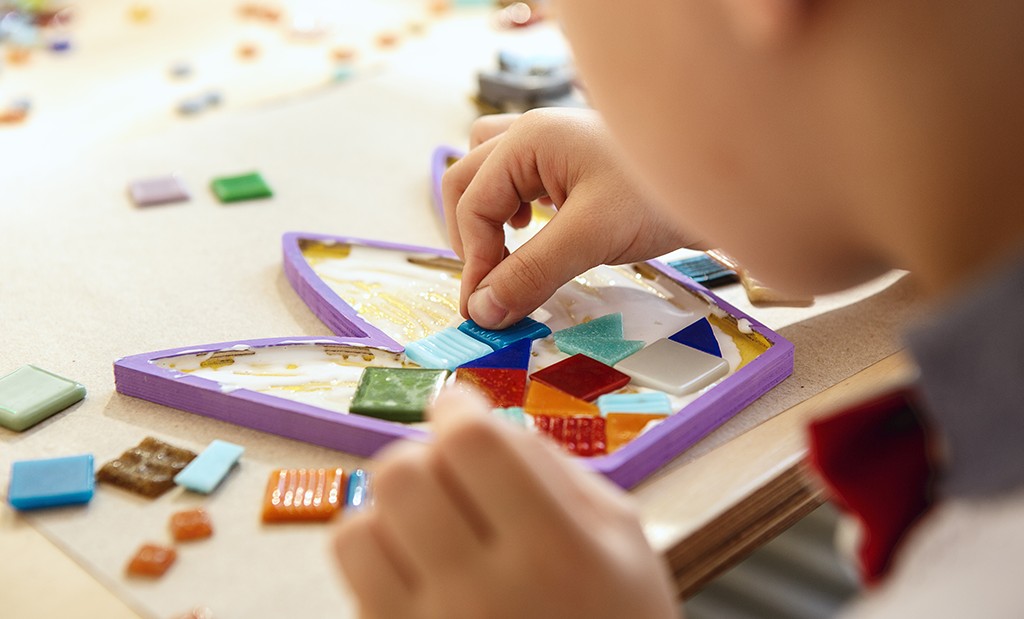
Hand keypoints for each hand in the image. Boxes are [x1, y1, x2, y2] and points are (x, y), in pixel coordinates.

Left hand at [334, 389, 678, 618]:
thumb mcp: (623, 540)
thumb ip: (557, 471)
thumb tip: (482, 422)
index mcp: (556, 553)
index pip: (472, 444)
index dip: (458, 408)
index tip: (459, 408)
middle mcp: (482, 595)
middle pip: (400, 474)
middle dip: (423, 456)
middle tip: (451, 472)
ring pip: (357, 527)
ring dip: (391, 510)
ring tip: (431, 524)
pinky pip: (353, 580)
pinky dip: (377, 556)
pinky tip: (416, 564)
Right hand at [443, 108, 702, 328]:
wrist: (720, 183)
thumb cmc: (658, 197)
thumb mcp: (590, 238)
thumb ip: (531, 273)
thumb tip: (482, 312)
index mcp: (529, 140)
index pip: (473, 204)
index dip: (474, 260)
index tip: (484, 309)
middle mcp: (532, 133)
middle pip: (467, 181)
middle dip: (472, 236)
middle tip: (490, 285)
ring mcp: (551, 143)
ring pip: (487, 171)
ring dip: (485, 211)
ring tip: (505, 249)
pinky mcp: (570, 160)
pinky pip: (516, 176)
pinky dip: (510, 203)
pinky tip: (532, 227)